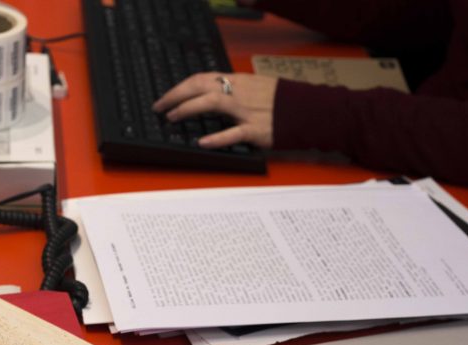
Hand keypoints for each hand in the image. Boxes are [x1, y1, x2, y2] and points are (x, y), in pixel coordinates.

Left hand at [152, 72, 277, 148]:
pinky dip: (217, 137)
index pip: (201, 79)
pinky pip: (234, 132)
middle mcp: (239, 92)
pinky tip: (202, 142)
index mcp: (238, 81)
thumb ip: (233, 90)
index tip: (165, 98)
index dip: (180, 87)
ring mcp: (247, 111)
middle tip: (159, 107)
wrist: (307, 109)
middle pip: (200, 87)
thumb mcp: (255, 87)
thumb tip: (210, 95)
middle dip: (176, 95)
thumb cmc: (280, 100)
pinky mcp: (256, 129)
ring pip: (212, 103)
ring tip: (173, 117)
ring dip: (189, 109)